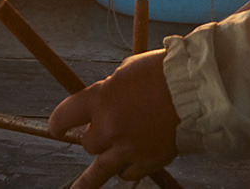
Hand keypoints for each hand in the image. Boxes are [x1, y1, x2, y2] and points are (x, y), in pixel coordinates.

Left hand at [48, 49, 179, 188]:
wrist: (193, 91)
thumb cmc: (161, 73)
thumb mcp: (126, 71)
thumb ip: (111, 90)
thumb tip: (107, 102)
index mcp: (101, 100)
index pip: (66, 116)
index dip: (58, 123)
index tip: (56, 129)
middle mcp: (109, 128)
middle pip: (87, 144)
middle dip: (93, 137)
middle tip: (102, 131)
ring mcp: (128, 149)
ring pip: (100, 172)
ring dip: (89, 179)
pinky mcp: (147, 162)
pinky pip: (128, 174)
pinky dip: (127, 169)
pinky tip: (128, 164)